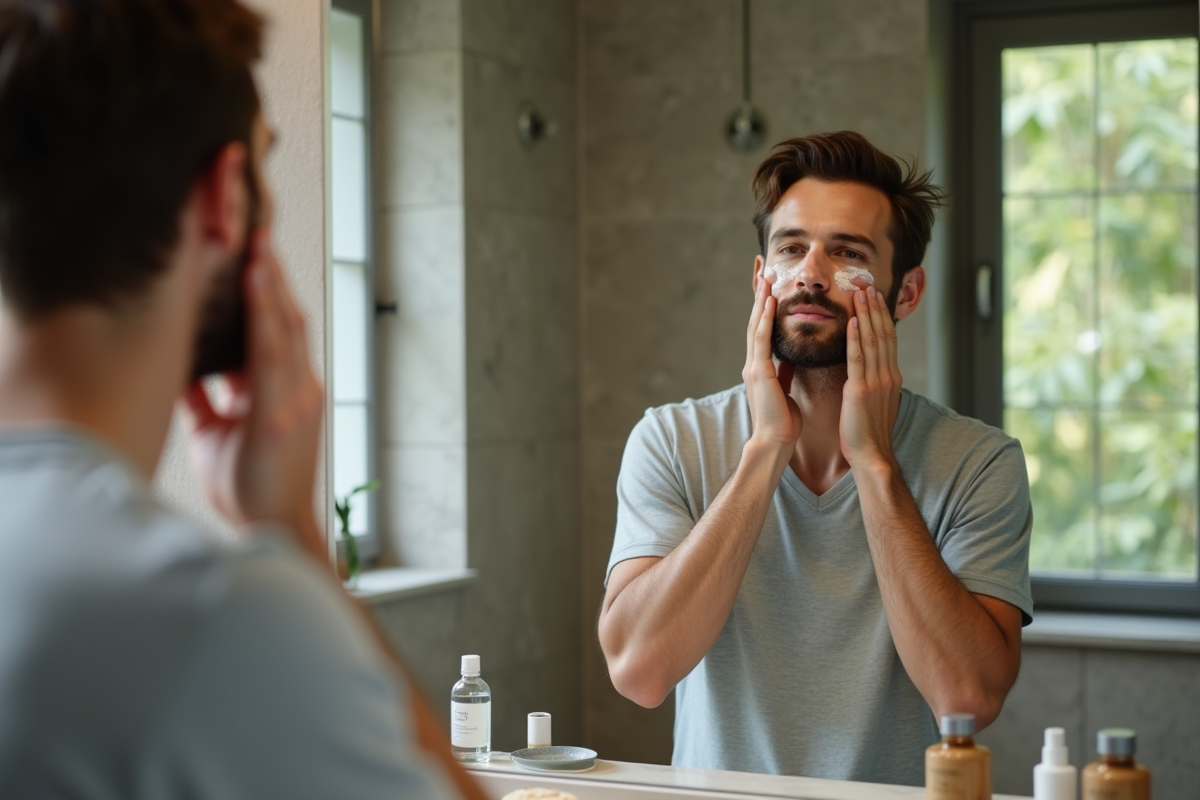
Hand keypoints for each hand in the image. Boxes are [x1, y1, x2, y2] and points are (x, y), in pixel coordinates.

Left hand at [181, 233, 324, 552]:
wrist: (270, 530)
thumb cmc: (248, 487)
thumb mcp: (219, 432)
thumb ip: (206, 396)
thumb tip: (181, 365)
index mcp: (287, 393)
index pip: (278, 331)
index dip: (268, 293)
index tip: (253, 256)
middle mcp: (299, 390)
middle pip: (287, 320)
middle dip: (272, 277)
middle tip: (256, 233)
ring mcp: (294, 400)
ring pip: (283, 329)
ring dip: (269, 285)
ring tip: (256, 247)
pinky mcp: (280, 415)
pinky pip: (272, 354)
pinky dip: (264, 316)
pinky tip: (255, 286)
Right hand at [743, 275, 801, 451]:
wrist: (776, 441)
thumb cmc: (783, 420)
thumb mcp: (785, 388)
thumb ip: (784, 371)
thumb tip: (790, 357)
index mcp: (760, 366)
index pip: (762, 328)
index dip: (763, 305)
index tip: (768, 283)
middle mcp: (753, 362)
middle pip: (754, 320)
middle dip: (758, 294)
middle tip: (761, 268)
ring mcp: (754, 366)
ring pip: (755, 324)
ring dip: (759, 299)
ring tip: (764, 275)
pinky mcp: (759, 372)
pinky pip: (762, 339)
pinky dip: (763, 318)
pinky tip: (768, 301)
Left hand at [841, 286, 901, 468]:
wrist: (871, 456)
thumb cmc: (867, 431)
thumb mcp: (875, 401)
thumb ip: (873, 381)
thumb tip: (868, 369)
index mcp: (890, 377)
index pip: (888, 338)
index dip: (882, 315)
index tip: (875, 295)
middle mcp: (888, 375)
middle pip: (884, 333)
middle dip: (876, 307)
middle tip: (868, 283)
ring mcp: (876, 382)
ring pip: (873, 341)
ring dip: (867, 314)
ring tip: (861, 292)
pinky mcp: (861, 391)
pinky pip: (858, 360)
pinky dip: (856, 338)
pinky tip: (853, 321)